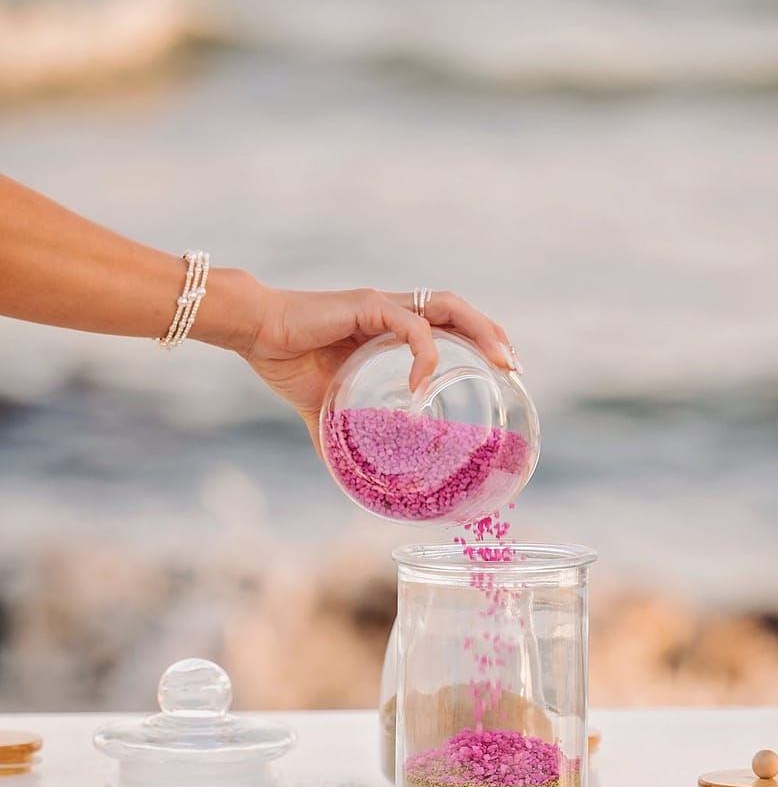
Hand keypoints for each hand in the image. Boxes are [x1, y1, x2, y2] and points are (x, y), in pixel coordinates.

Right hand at [238, 286, 516, 451]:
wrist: (254, 334)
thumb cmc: (285, 362)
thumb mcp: (322, 408)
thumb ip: (340, 437)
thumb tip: (348, 480)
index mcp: (389, 330)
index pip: (447, 326)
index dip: (478, 341)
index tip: (501, 371)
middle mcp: (393, 312)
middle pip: (458, 310)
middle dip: (492, 334)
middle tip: (514, 368)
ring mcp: (383, 307)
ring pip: (446, 306)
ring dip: (480, 331)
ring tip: (500, 361)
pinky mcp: (368, 307)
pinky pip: (412, 328)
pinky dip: (425, 355)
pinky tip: (423, 386)